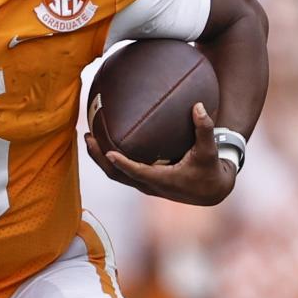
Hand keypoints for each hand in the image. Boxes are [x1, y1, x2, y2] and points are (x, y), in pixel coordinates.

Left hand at [85, 102, 236, 205]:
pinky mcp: (144, 181)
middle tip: (88, 137)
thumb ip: (204, 128)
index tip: (108, 152)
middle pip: (116, 175)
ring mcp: (144, 185)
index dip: (122, 163)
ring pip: (115, 174)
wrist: (210, 191)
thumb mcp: (209, 150)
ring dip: (99, 158)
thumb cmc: (209, 170)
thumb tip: (198, 106)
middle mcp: (149, 185)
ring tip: (88, 138)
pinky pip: (121, 171)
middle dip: (99, 157)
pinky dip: (108, 159)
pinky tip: (103, 141)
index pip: (137, 172)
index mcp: (162, 180)